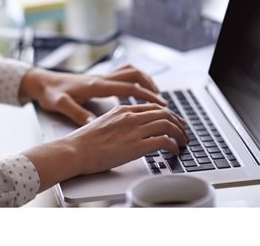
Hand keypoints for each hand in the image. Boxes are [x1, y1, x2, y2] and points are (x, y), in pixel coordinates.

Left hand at [18, 64, 167, 125]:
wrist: (40, 81)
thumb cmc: (50, 93)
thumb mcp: (61, 105)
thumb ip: (77, 113)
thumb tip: (92, 122)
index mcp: (96, 85)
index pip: (128, 87)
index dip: (146, 95)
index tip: (161, 104)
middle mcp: (101, 78)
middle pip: (133, 74)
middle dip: (151, 85)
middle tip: (163, 101)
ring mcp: (100, 77)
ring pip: (129, 71)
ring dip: (144, 80)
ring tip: (154, 95)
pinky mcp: (98, 79)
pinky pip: (121, 75)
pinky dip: (133, 80)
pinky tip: (135, 92)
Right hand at [64, 102, 187, 174]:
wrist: (74, 150)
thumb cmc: (83, 142)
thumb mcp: (102, 124)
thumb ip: (118, 123)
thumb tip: (128, 131)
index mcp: (122, 110)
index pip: (152, 107)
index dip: (167, 114)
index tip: (174, 121)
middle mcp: (130, 116)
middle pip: (164, 113)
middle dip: (178, 123)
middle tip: (184, 132)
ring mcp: (134, 130)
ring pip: (167, 124)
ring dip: (179, 134)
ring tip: (182, 143)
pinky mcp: (136, 145)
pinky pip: (164, 141)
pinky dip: (173, 145)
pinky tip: (174, 151)